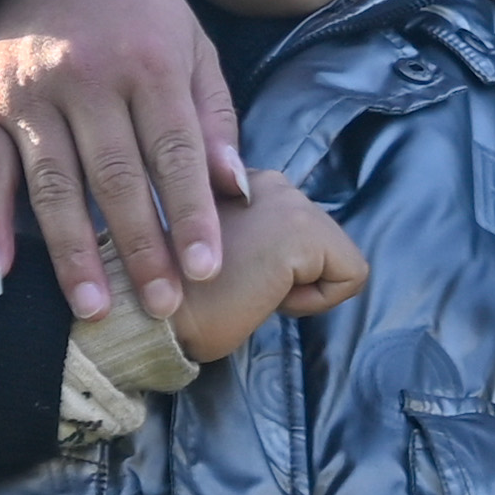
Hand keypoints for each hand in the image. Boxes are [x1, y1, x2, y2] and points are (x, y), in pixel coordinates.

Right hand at [0, 0, 249, 319]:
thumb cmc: (131, 15)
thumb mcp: (189, 45)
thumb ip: (214, 118)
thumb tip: (235, 191)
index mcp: (150, 63)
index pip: (175, 151)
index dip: (191, 213)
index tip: (204, 268)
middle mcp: (89, 80)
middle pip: (117, 177)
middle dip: (140, 246)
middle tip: (160, 308)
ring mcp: (31, 97)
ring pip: (54, 185)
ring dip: (72, 251)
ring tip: (94, 307)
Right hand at [146, 170, 366, 361]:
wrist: (145, 317)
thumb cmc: (173, 298)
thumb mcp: (213, 251)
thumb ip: (248, 234)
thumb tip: (284, 255)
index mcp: (240, 177)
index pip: (296, 232)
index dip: (273, 267)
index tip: (223, 273)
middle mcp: (266, 176)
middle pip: (322, 242)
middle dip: (290, 275)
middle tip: (235, 285)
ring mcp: (284, 198)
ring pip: (336, 258)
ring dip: (297, 288)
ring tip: (245, 288)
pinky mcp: (300, 229)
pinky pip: (349, 277)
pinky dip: (314, 302)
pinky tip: (264, 295)